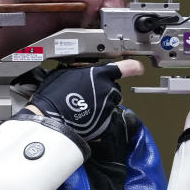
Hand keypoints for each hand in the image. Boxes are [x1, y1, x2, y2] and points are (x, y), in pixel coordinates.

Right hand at [23, 60, 143, 139]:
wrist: (51, 118)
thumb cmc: (53, 95)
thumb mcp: (65, 74)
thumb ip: (81, 73)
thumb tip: (82, 76)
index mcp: (99, 74)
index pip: (124, 68)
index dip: (133, 67)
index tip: (138, 68)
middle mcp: (108, 89)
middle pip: (114, 89)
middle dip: (106, 92)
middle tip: (89, 95)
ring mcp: (108, 106)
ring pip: (111, 104)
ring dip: (103, 105)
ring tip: (86, 108)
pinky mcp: (106, 122)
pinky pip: (106, 119)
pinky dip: (99, 119)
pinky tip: (86, 118)